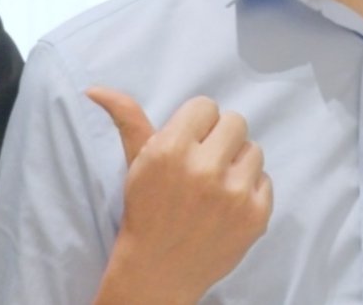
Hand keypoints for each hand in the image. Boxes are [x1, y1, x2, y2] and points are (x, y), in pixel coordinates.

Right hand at [87, 88, 271, 304]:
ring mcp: (234, 194)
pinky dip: (250, 191)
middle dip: (220, 140)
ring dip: (237, 164)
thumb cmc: (146, 211)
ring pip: (253, 149)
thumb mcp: (136, 162)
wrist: (157, 273)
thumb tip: (97, 89)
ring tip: (216, 186)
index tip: (188, 145)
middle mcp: (205, 169)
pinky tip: (228, 206)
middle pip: (235, 121)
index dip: (197, 125)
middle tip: (205, 162)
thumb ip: (127, 119)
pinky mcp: (256, 216)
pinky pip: (266, 179)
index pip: (206, 106)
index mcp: (172, 150)